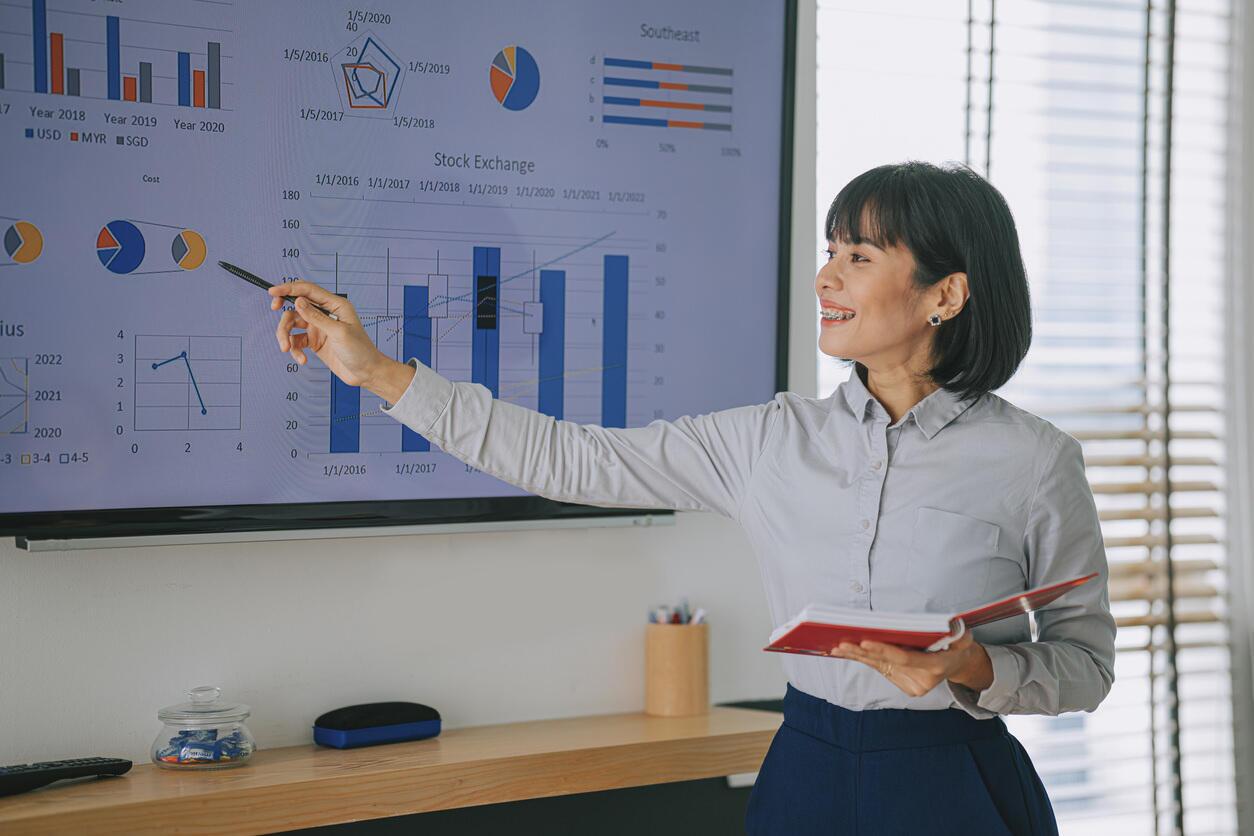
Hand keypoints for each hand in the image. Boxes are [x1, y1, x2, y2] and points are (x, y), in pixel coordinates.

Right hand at [270, 280, 412, 400]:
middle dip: (284, 316)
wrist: (365, 373)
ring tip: (286, 349)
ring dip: (285, 337)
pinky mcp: (315, 341)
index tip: (272, 291)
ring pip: (293, 325)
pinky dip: (295, 350)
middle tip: (277, 323)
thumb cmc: (360, 351)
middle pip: (296, 308)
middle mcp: (325, 314)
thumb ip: (316, 317)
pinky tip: (302, 359)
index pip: (308, 291)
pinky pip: (296, 341)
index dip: (288, 289)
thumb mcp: (338, 332)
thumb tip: (298, 301)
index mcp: (335, 305)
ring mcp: (319, 327)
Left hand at [828, 627, 993, 697]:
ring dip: (858, 656)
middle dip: (862, 653)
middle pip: (886, 663)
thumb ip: (958, 633)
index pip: (904, 658)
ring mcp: (911, 685)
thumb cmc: (959, 646)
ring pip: (880, 667)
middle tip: (840, 643)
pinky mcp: (903, 684)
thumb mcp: (964, 637)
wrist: (959, 665)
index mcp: (935, 667)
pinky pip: (880, 669)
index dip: (884, 650)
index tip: (865, 641)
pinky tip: (847, 651)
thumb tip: (948, 625)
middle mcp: (921, 680)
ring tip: (836, 646)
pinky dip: (864, 659)